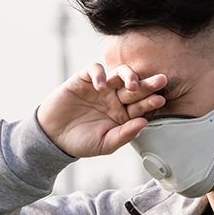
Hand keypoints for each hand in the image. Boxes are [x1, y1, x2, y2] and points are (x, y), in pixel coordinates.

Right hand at [37, 63, 166, 157]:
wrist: (53, 138)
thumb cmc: (81, 143)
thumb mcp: (105, 144)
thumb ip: (124, 135)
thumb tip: (144, 123)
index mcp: (123, 114)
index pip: (141, 105)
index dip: (151, 101)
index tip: (161, 100)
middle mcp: (114, 98)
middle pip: (134, 87)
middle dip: (148, 84)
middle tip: (161, 80)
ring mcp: (100, 88)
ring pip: (118, 74)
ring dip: (128, 76)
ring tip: (131, 85)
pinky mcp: (83, 80)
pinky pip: (95, 70)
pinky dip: (99, 75)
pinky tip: (100, 87)